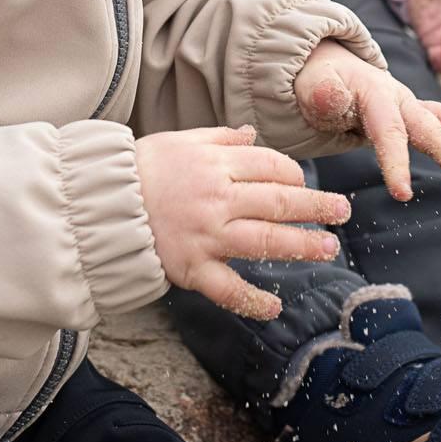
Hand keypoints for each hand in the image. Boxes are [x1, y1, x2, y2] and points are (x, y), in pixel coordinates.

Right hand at [134, 125, 352, 320]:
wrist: (98, 205)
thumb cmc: (139, 170)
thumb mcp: (179, 141)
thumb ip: (220, 138)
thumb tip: (252, 134)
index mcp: (216, 165)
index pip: (271, 168)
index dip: (294, 175)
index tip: (304, 184)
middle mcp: (217, 200)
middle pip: (279, 203)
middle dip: (317, 207)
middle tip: (342, 211)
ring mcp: (206, 236)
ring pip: (265, 241)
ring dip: (302, 245)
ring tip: (328, 247)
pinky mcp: (192, 268)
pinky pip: (228, 288)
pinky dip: (252, 301)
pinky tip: (274, 307)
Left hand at [292, 43, 440, 202]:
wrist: (326, 67)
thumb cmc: (316, 83)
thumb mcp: (310, 86)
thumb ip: (322, 95)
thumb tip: (333, 99)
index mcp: (376, 96)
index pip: (388, 133)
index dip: (396, 162)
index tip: (402, 194)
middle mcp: (401, 99)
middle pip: (432, 130)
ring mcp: (412, 106)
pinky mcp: (416, 115)